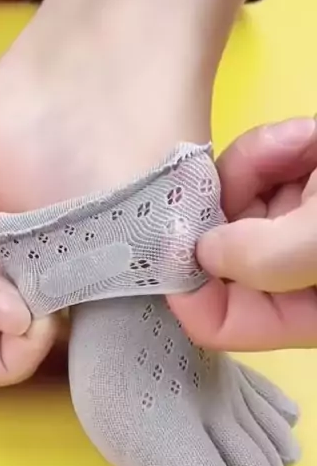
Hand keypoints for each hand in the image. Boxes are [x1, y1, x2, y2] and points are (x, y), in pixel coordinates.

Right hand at [0, 167, 56, 386]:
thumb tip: (22, 317)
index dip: (28, 340)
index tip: (43, 301)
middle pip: (17, 337)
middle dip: (40, 310)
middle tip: (60, 271)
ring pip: (17, 301)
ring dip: (37, 282)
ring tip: (55, 253)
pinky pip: (7, 268)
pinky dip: (23, 258)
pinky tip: (39, 239)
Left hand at [169, 118, 316, 350]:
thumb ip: (263, 258)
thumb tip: (203, 252)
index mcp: (301, 312)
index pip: (221, 323)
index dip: (186, 290)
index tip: (163, 243)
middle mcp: (290, 274)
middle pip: (215, 253)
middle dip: (216, 210)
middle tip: (213, 181)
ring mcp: (293, 225)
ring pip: (231, 198)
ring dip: (251, 167)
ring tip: (301, 149)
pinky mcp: (300, 181)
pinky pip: (260, 162)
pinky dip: (275, 145)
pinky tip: (308, 141)